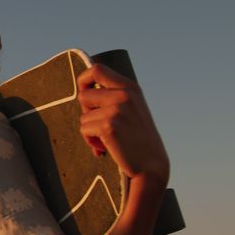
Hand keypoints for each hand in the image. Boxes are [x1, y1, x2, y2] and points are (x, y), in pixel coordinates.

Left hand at [77, 63, 169, 185]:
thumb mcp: (132, 109)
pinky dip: (90, 141)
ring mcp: (116, 110)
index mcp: (130, 88)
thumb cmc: (138, 139)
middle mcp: (124, 95)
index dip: (83, 79)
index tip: (83, 91)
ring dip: (90, 130)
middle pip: (84, 95)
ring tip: (107, 139)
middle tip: (99, 125)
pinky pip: (84, 130)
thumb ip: (114, 96)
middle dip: (86, 112)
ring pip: (83, 116)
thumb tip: (84, 89)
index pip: (97, 69)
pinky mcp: (108, 126)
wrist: (151, 165)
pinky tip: (105, 147)